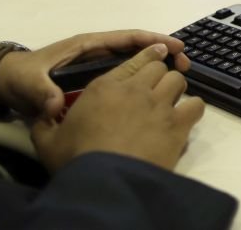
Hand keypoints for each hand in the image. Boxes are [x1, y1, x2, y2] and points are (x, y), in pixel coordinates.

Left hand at [0, 30, 188, 119]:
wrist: (6, 82)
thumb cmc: (20, 76)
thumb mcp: (29, 83)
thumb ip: (42, 92)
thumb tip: (56, 104)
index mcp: (88, 46)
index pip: (126, 38)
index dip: (152, 40)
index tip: (175, 46)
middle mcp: (98, 53)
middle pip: (138, 49)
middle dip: (164, 53)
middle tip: (186, 65)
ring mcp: (99, 66)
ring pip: (136, 62)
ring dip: (158, 67)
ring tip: (181, 77)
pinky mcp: (97, 80)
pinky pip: (128, 77)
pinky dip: (145, 80)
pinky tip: (157, 93)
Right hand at [31, 43, 204, 171]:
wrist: (105, 183)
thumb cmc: (75, 159)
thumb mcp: (47, 141)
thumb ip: (45, 121)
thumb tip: (45, 112)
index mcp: (105, 87)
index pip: (134, 61)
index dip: (146, 58)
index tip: (154, 57)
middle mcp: (135, 89)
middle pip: (158, 68)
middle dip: (159, 75)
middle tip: (156, 90)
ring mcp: (159, 105)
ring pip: (178, 80)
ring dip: (175, 88)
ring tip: (170, 102)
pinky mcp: (177, 124)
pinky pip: (195, 105)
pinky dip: (192, 109)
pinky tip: (185, 118)